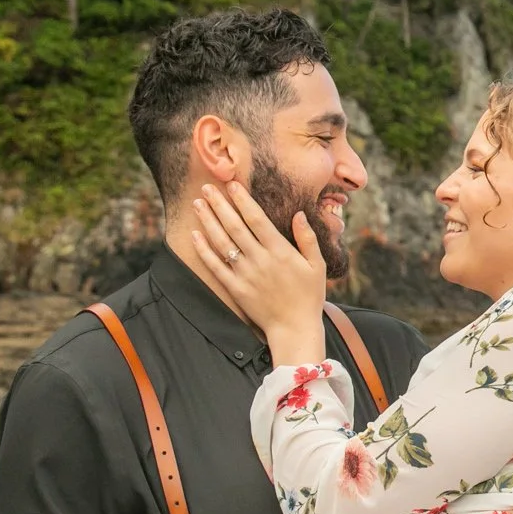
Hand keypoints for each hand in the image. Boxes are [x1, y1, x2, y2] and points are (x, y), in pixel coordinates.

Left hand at [190, 182, 326, 363]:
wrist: (295, 328)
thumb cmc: (309, 296)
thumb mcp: (317, 265)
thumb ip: (308, 238)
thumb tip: (299, 214)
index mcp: (280, 251)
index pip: (257, 219)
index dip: (243, 200)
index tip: (232, 184)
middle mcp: (259, 259)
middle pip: (235, 226)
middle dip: (219, 204)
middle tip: (207, 187)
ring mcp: (245, 274)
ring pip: (222, 242)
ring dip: (208, 221)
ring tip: (197, 204)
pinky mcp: (235, 288)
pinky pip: (215, 266)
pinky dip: (204, 250)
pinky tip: (195, 235)